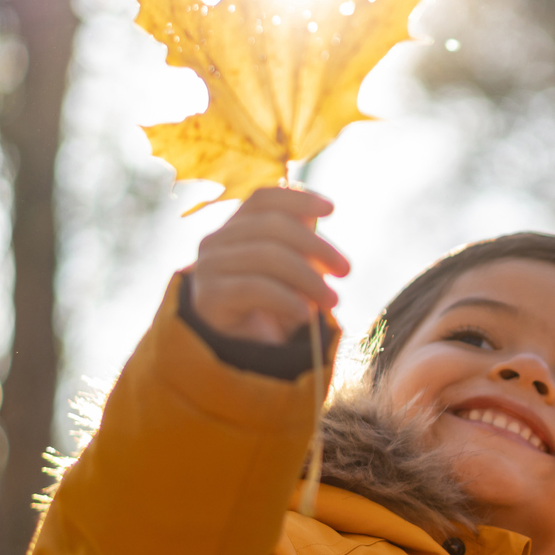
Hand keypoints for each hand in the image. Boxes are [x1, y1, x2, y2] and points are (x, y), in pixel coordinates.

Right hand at [190, 187, 350, 344]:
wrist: (243, 356)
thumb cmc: (273, 309)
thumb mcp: (294, 271)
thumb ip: (301, 242)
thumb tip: (317, 213)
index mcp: (235, 229)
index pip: (263, 199)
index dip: (298, 198)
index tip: (332, 209)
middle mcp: (216, 242)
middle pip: (271, 225)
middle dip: (316, 246)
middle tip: (345, 271)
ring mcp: (209, 268)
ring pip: (266, 255)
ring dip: (308, 278)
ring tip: (332, 300)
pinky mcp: (208, 297)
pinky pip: (254, 287)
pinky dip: (286, 298)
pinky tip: (306, 314)